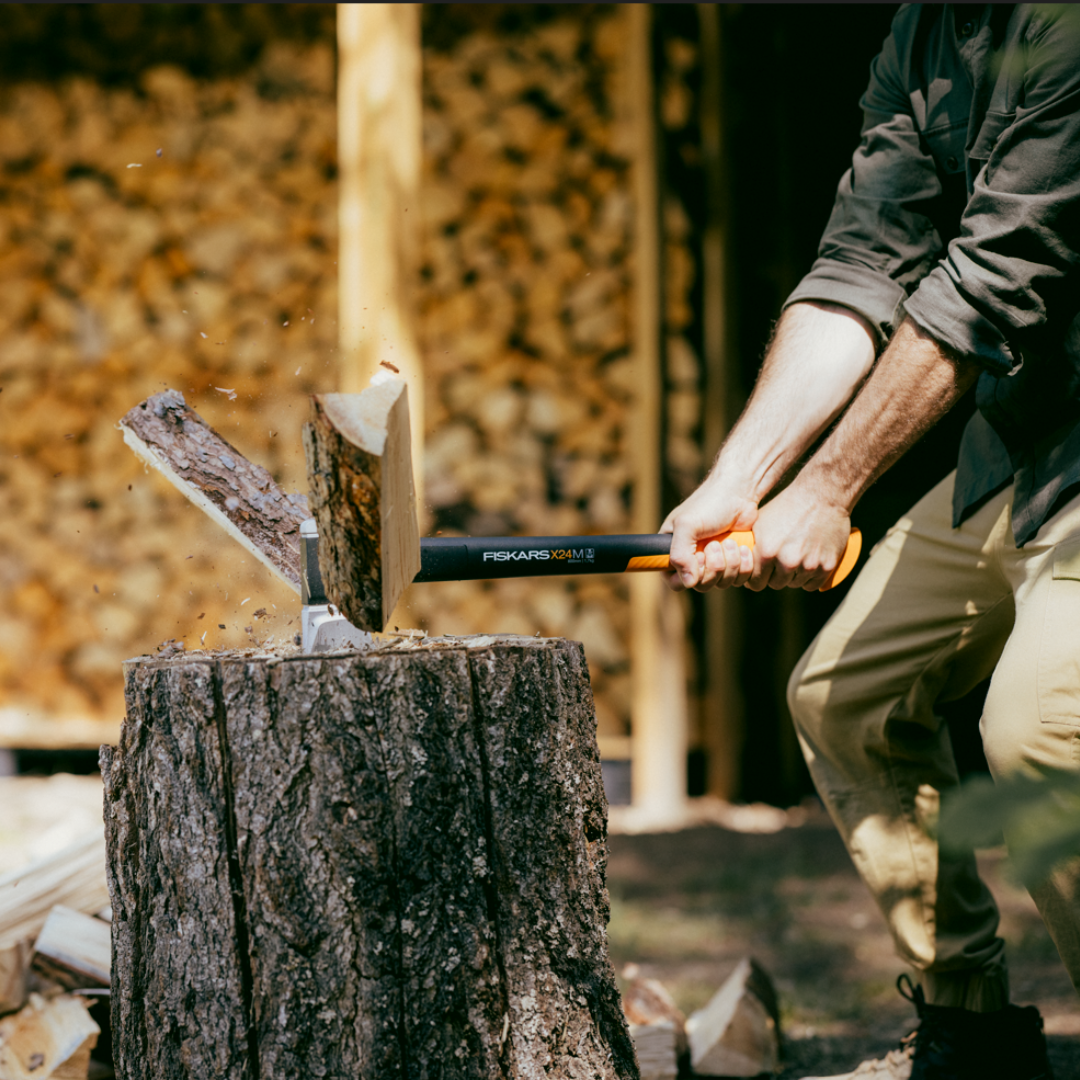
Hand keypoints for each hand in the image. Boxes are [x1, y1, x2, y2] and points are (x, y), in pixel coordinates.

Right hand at [660, 476, 758, 591]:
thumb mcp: (687, 525)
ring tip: (730, 542)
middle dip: (712, 567)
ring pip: (720, 583)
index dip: (686, 576)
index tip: (698, 559)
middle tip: (715, 544)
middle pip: (700, 585)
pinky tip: (743, 548)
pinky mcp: (734, 562)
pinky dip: (743, 566)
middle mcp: (693, 559)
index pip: (673, 580)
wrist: (740, 492)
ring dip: (729, 564)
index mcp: (674, 550)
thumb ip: (680, 554)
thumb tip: (687, 583)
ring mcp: (715, 562)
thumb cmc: (710, 503)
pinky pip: (738, 579)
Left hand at [744, 480, 851, 591]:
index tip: (759, 575)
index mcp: (767, 552)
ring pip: (795, 584)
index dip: (756, 579)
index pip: (756, 582)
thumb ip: (750, 544)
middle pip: (776, 584)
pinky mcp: (827, 565)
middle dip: (775, 577)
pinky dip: (809, 578)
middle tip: (777, 567)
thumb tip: (736, 560)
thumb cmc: (786, 505)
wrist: (821, 494)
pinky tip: (806, 567)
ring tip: (794, 561)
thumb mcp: (759, 522)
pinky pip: (813, 584)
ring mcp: (809, 565)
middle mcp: (787, 562)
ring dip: (793, 577)